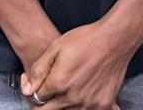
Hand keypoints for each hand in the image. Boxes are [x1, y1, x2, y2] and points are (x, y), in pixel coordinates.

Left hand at [20, 19, 135, 109]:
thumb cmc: (86, 40)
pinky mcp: (103, 104)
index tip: (41, 86)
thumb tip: (28, 90)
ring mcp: (89, 103)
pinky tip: (84, 92)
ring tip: (70, 87)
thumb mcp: (56, 47)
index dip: (37, 92)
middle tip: (52, 91)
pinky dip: (83, 105)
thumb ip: (38, 70)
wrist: (115, 39)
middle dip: (47, 102)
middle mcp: (73, 97)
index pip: (38, 98)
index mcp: (59, 83)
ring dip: (65, 104)